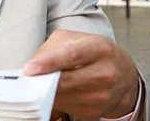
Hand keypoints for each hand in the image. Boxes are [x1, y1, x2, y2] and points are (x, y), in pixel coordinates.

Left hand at [24, 30, 138, 118]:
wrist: (122, 73)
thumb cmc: (94, 52)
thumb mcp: (75, 39)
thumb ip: (53, 47)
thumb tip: (33, 64)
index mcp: (99, 48)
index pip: (72, 55)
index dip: (49, 62)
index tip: (30, 68)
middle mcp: (104, 72)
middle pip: (64, 80)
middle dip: (42, 79)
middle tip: (28, 76)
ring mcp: (101, 95)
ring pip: (61, 96)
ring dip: (46, 90)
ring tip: (43, 80)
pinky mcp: (94, 111)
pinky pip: (64, 107)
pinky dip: (55, 99)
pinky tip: (56, 90)